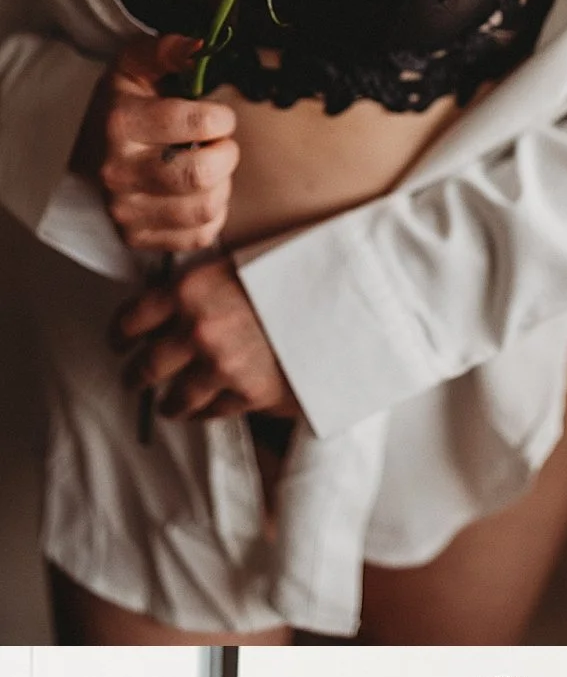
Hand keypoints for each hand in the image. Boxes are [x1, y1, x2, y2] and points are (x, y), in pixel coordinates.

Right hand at [74, 33, 239, 263]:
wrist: (87, 147)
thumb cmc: (122, 105)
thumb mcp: (137, 65)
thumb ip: (168, 50)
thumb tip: (201, 46)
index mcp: (121, 123)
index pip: (194, 124)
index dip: (221, 119)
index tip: (218, 117)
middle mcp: (119, 172)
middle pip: (201, 174)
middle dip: (226, 155)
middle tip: (220, 144)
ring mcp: (126, 210)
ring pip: (206, 208)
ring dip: (222, 186)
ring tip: (210, 168)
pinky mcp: (138, 238)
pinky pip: (200, 235)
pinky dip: (212, 215)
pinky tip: (199, 195)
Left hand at [110, 257, 300, 421]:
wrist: (337, 303)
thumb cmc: (288, 277)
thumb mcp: (233, 264)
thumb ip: (197, 287)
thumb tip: (169, 310)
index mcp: (188, 290)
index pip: (132, 319)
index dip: (119, 334)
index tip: (118, 343)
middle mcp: (198, 331)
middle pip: (147, 366)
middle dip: (135, 377)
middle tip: (132, 381)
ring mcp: (222, 366)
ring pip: (177, 398)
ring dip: (168, 405)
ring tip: (166, 407)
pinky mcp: (249, 393)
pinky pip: (213, 411)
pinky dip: (204, 412)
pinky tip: (202, 411)